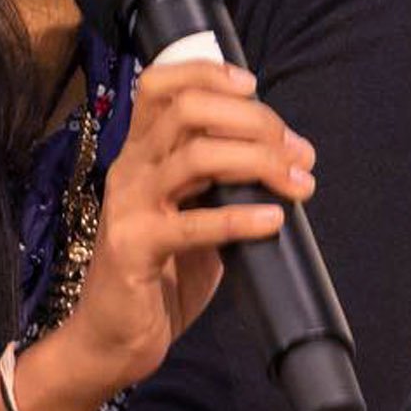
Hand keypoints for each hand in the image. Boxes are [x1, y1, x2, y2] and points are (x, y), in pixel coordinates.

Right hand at [61, 61, 315, 392]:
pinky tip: (273, 220)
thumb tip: (282, 163)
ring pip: (195, 157)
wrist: (112, 338)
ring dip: (258, 162)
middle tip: (296, 151)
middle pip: (188, 109)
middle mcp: (130, 168)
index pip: (160, 84)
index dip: (207, 72)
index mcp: (140, 153)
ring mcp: (129, 206)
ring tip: (299, 183)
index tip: (254, 87)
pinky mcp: (134, 248)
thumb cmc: (158, 277)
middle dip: (253, 120)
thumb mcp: (191, 216)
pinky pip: (194, 224)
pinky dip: (241, 218)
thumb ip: (220, 185)